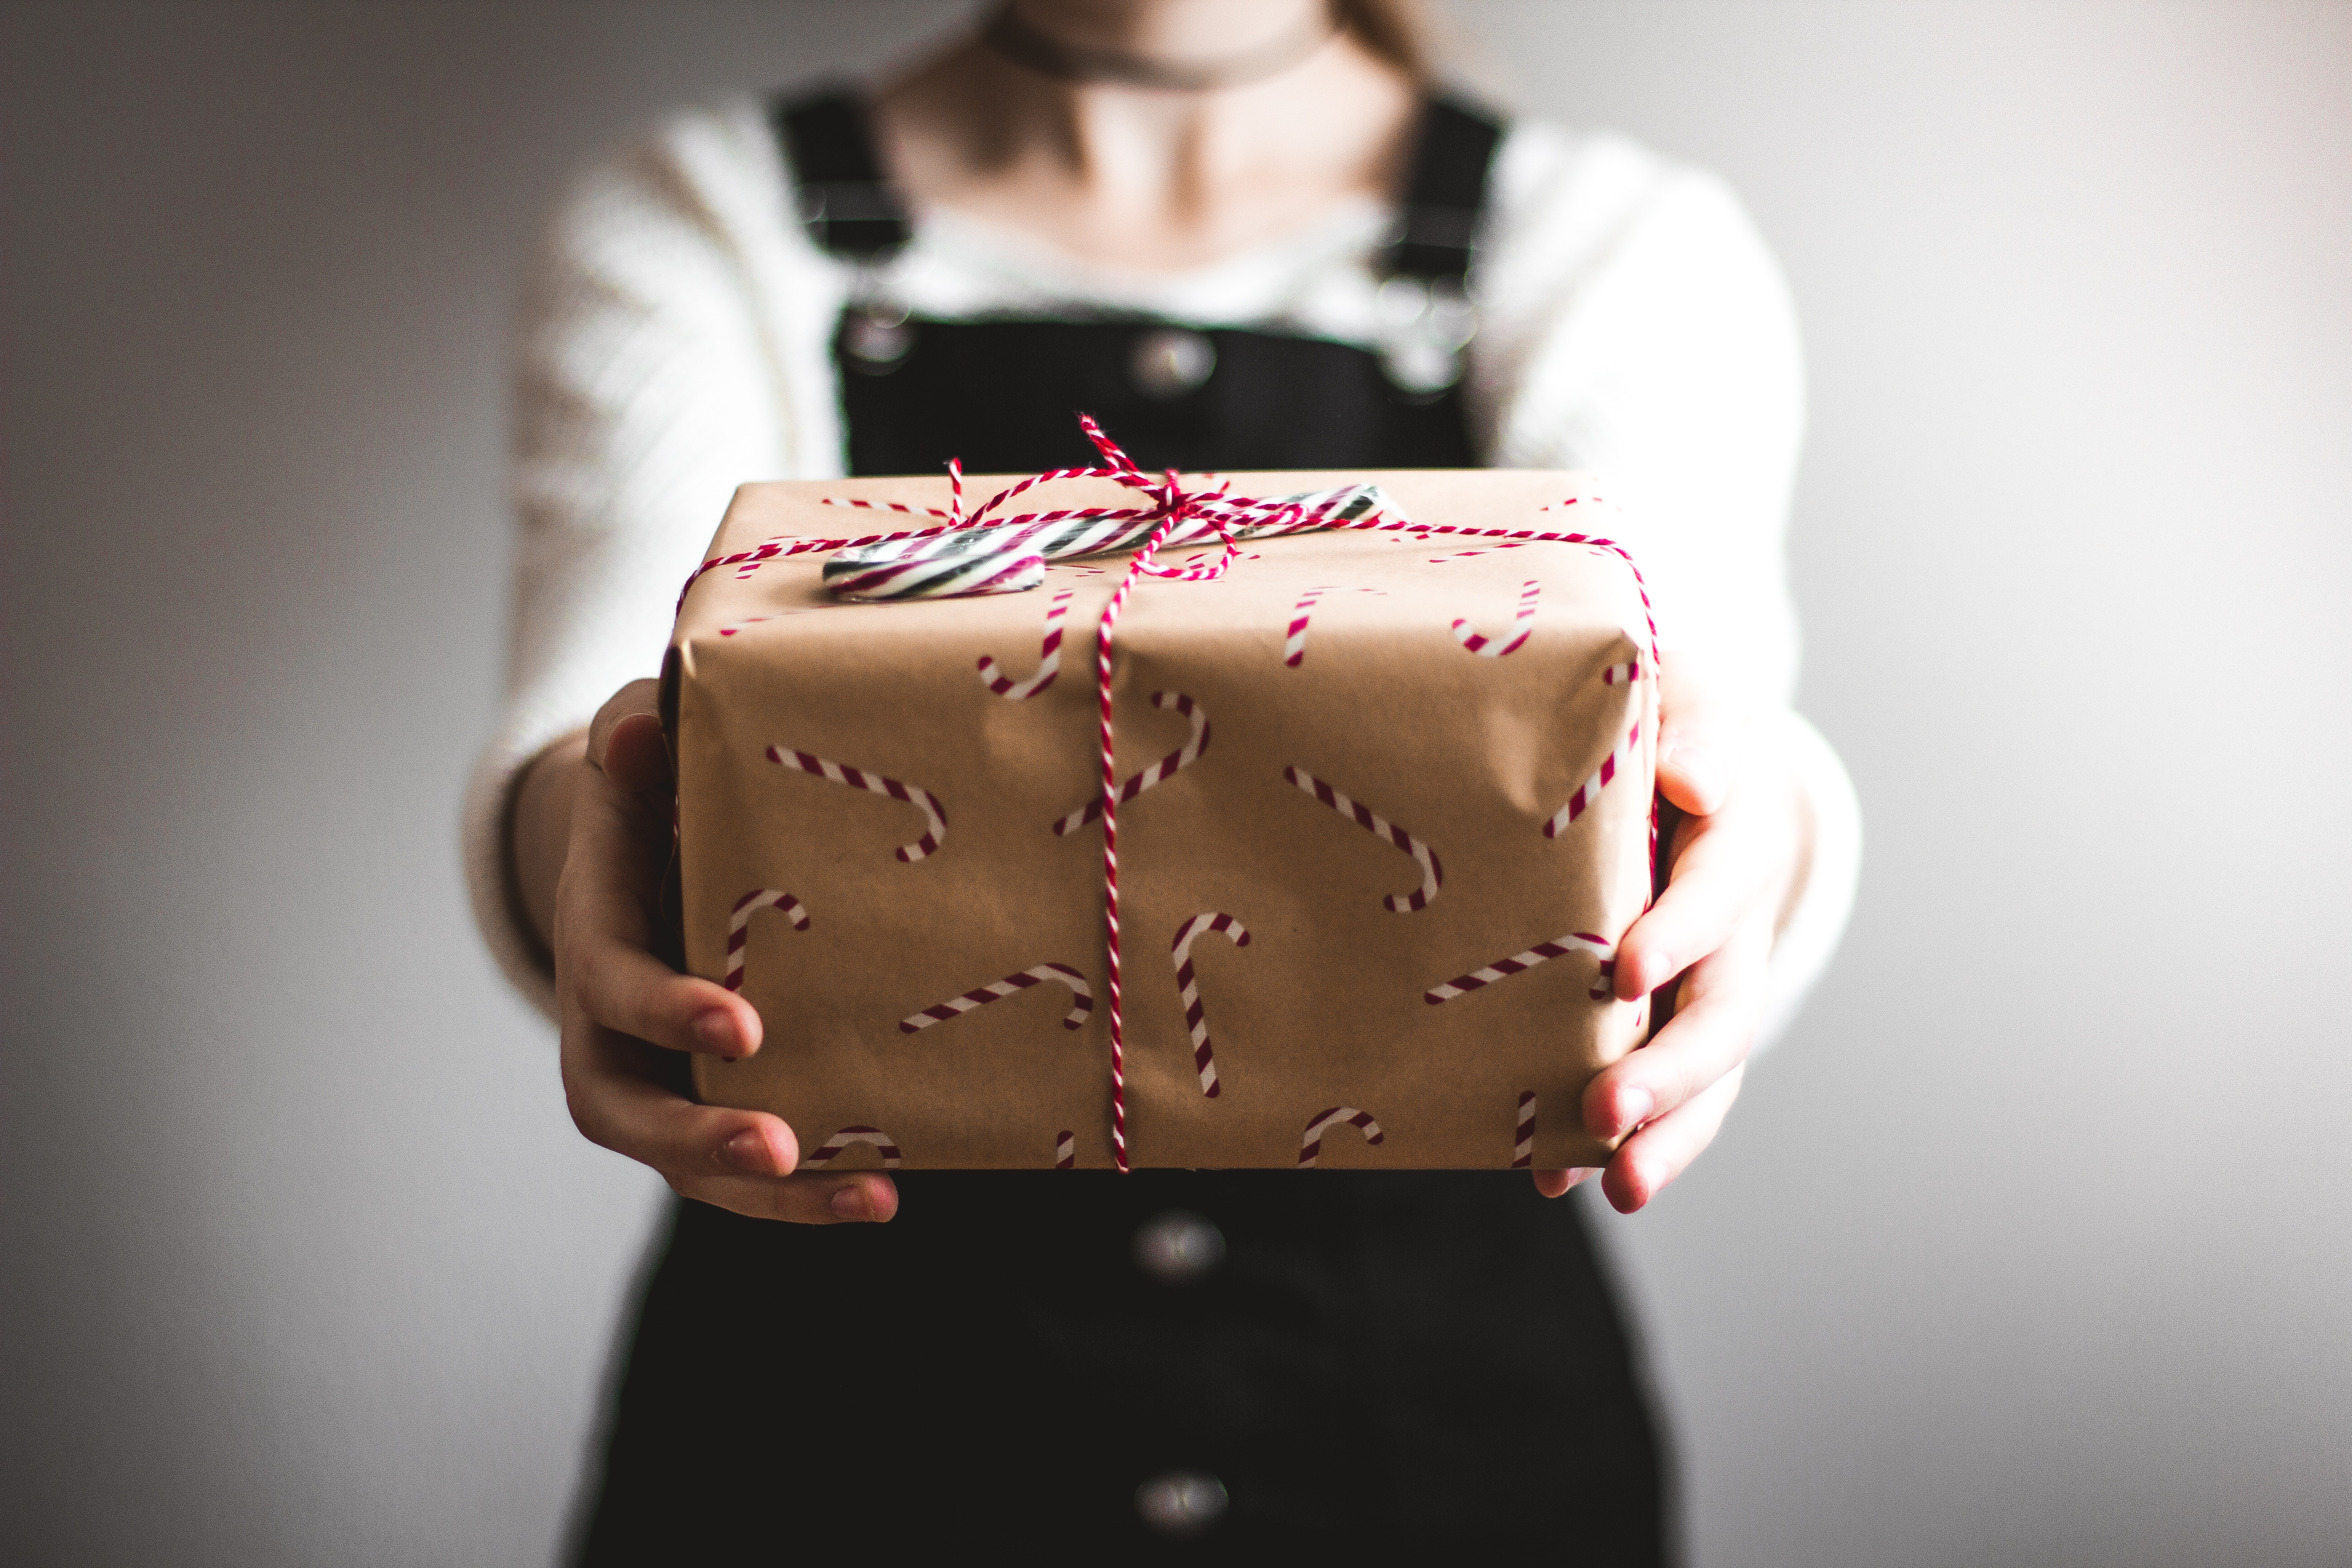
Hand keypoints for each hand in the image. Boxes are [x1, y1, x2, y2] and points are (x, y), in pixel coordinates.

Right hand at [545, 679, 897, 1223]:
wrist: (651, 839)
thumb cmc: (655, 787)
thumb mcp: (642, 745)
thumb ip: (639, 741)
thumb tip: (637, 735)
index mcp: (595, 934)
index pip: (613, 986)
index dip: (668, 1009)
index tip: (744, 1025)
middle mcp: (608, 1026)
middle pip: (626, 1111)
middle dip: (699, 1136)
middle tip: (778, 1147)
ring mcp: (656, 1074)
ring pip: (686, 1162)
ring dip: (771, 1195)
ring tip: (868, 1197)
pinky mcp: (709, 1100)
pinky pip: (743, 1167)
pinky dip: (807, 1191)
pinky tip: (887, 1191)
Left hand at [1534, 652, 1809, 1212]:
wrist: (1687, 766)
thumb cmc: (1666, 722)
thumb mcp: (1683, 697)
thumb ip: (1690, 729)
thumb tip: (1693, 780)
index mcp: (1737, 840)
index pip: (1718, 890)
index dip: (1681, 931)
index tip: (1625, 971)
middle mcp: (1735, 929)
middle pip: (1721, 1012)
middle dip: (1669, 1070)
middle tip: (1607, 1112)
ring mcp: (1707, 986)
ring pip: (1705, 1075)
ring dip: (1666, 1135)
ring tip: (1619, 1188)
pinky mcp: (1667, 1022)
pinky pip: (1661, 1095)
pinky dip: (1617, 1141)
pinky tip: (1556, 1178)